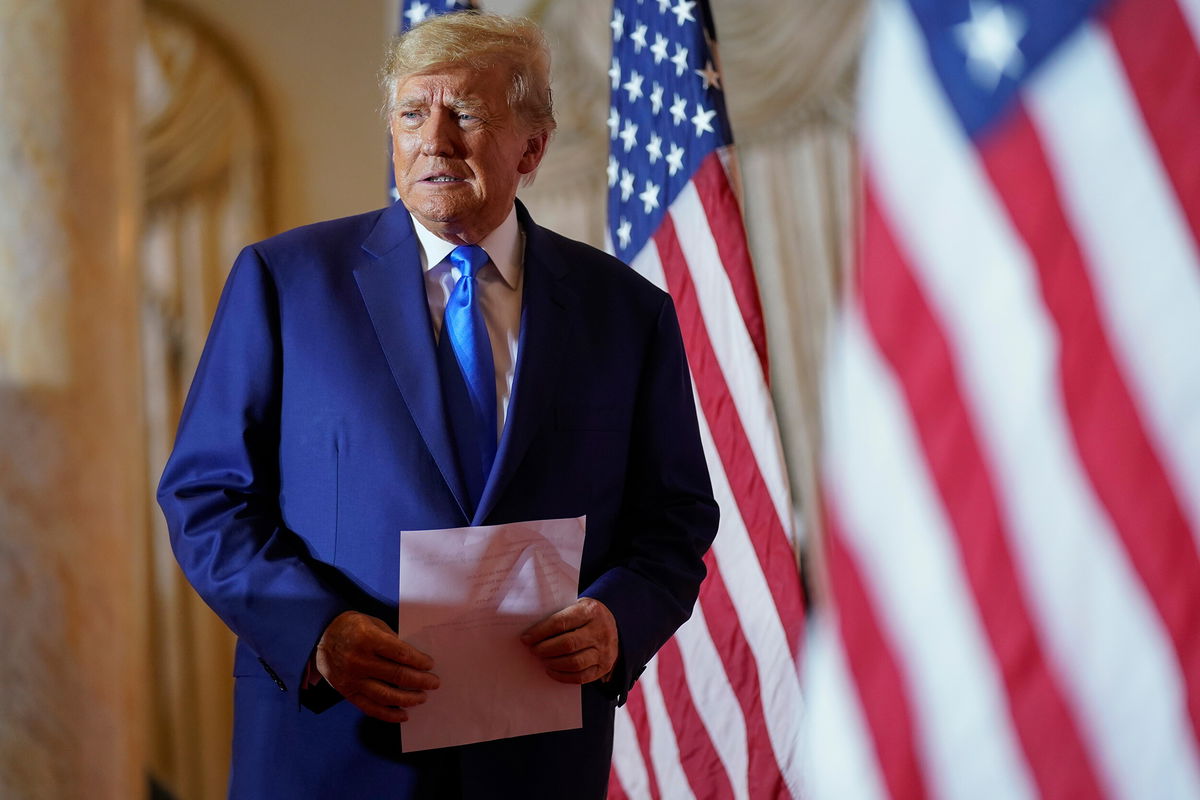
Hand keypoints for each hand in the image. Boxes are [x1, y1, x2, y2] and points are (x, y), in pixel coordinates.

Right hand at [315, 610, 438, 722]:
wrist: (320, 637)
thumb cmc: (352, 628)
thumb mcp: (373, 623)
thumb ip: (392, 640)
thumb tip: (414, 658)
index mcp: (368, 639)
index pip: (400, 654)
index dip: (419, 661)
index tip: (430, 665)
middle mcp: (359, 661)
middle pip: (397, 675)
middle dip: (420, 681)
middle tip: (434, 683)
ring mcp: (352, 679)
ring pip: (386, 695)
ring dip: (408, 699)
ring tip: (422, 698)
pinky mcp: (347, 693)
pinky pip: (370, 708)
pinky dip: (389, 715)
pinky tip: (404, 715)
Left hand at [520, 598, 618, 684]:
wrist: (613, 624)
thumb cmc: (586, 615)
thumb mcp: (577, 606)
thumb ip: (559, 615)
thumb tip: (531, 633)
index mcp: (591, 611)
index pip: (561, 622)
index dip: (540, 632)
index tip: (526, 638)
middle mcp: (600, 631)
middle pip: (567, 644)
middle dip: (545, 649)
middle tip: (534, 650)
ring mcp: (605, 651)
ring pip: (574, 662)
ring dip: (553, 663)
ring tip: (542, 659)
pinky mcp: (605, 666)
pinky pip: (581, 677)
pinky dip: (562, 676)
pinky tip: (552, 670)